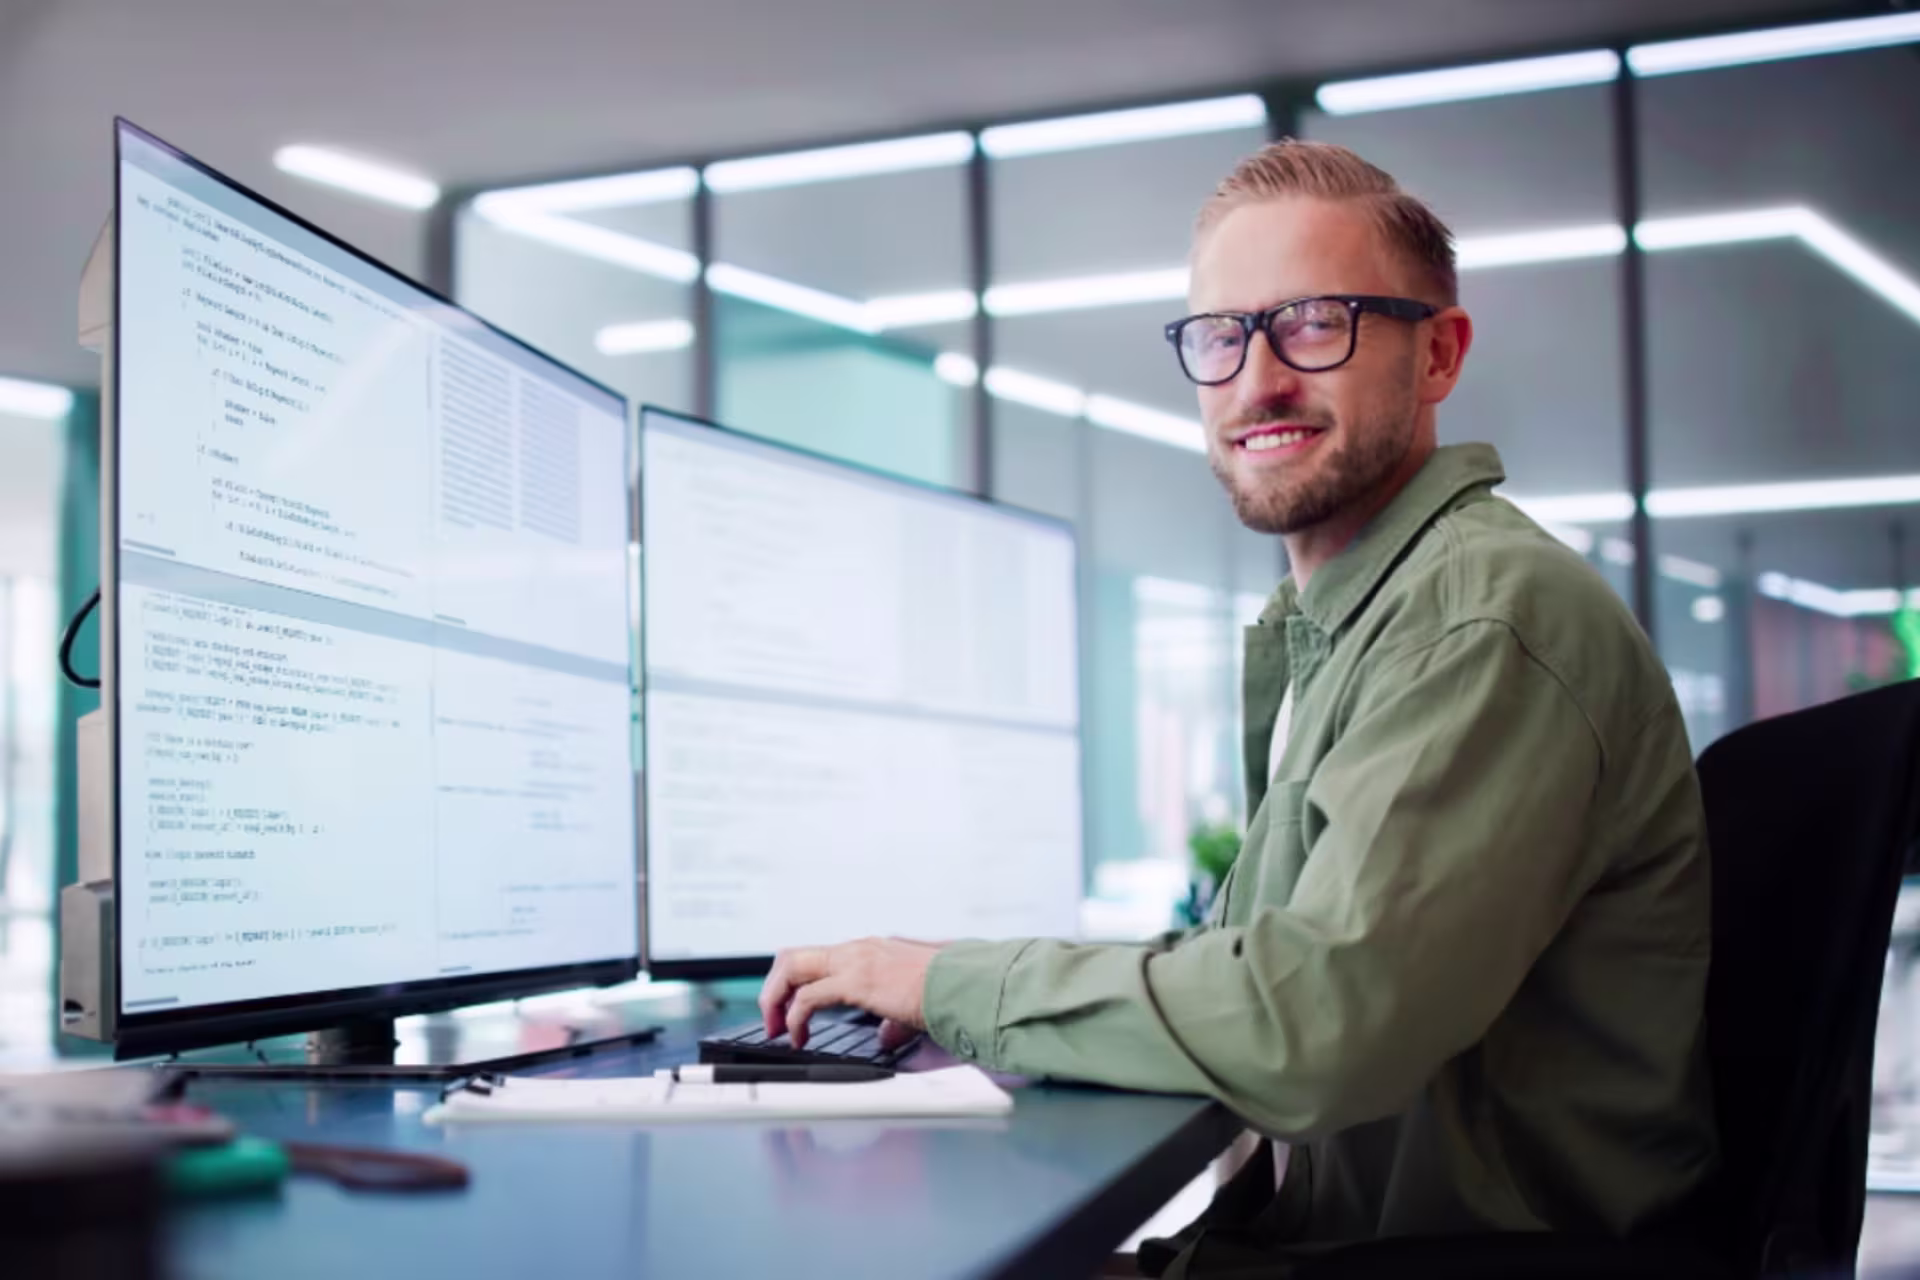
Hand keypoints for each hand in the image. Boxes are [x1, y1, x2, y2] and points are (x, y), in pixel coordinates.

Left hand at [760, 938, 944, 1049]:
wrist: (963, 987)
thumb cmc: (945, 993)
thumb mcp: (909, 1004)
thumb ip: (892, 1019)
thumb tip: (885, 1036)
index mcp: (867, 951)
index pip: (815, 958)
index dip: (792, 983)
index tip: (786, 1009)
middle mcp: (856, 949)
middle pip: (791, 956)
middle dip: (773, 990)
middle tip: (772, 1021)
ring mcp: (854, 961)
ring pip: (791, 967)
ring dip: (775, 1000)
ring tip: (777, 1030)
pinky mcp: (856, 980)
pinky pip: (808, 997)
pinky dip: (795, 1018)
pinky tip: (799, 1037)